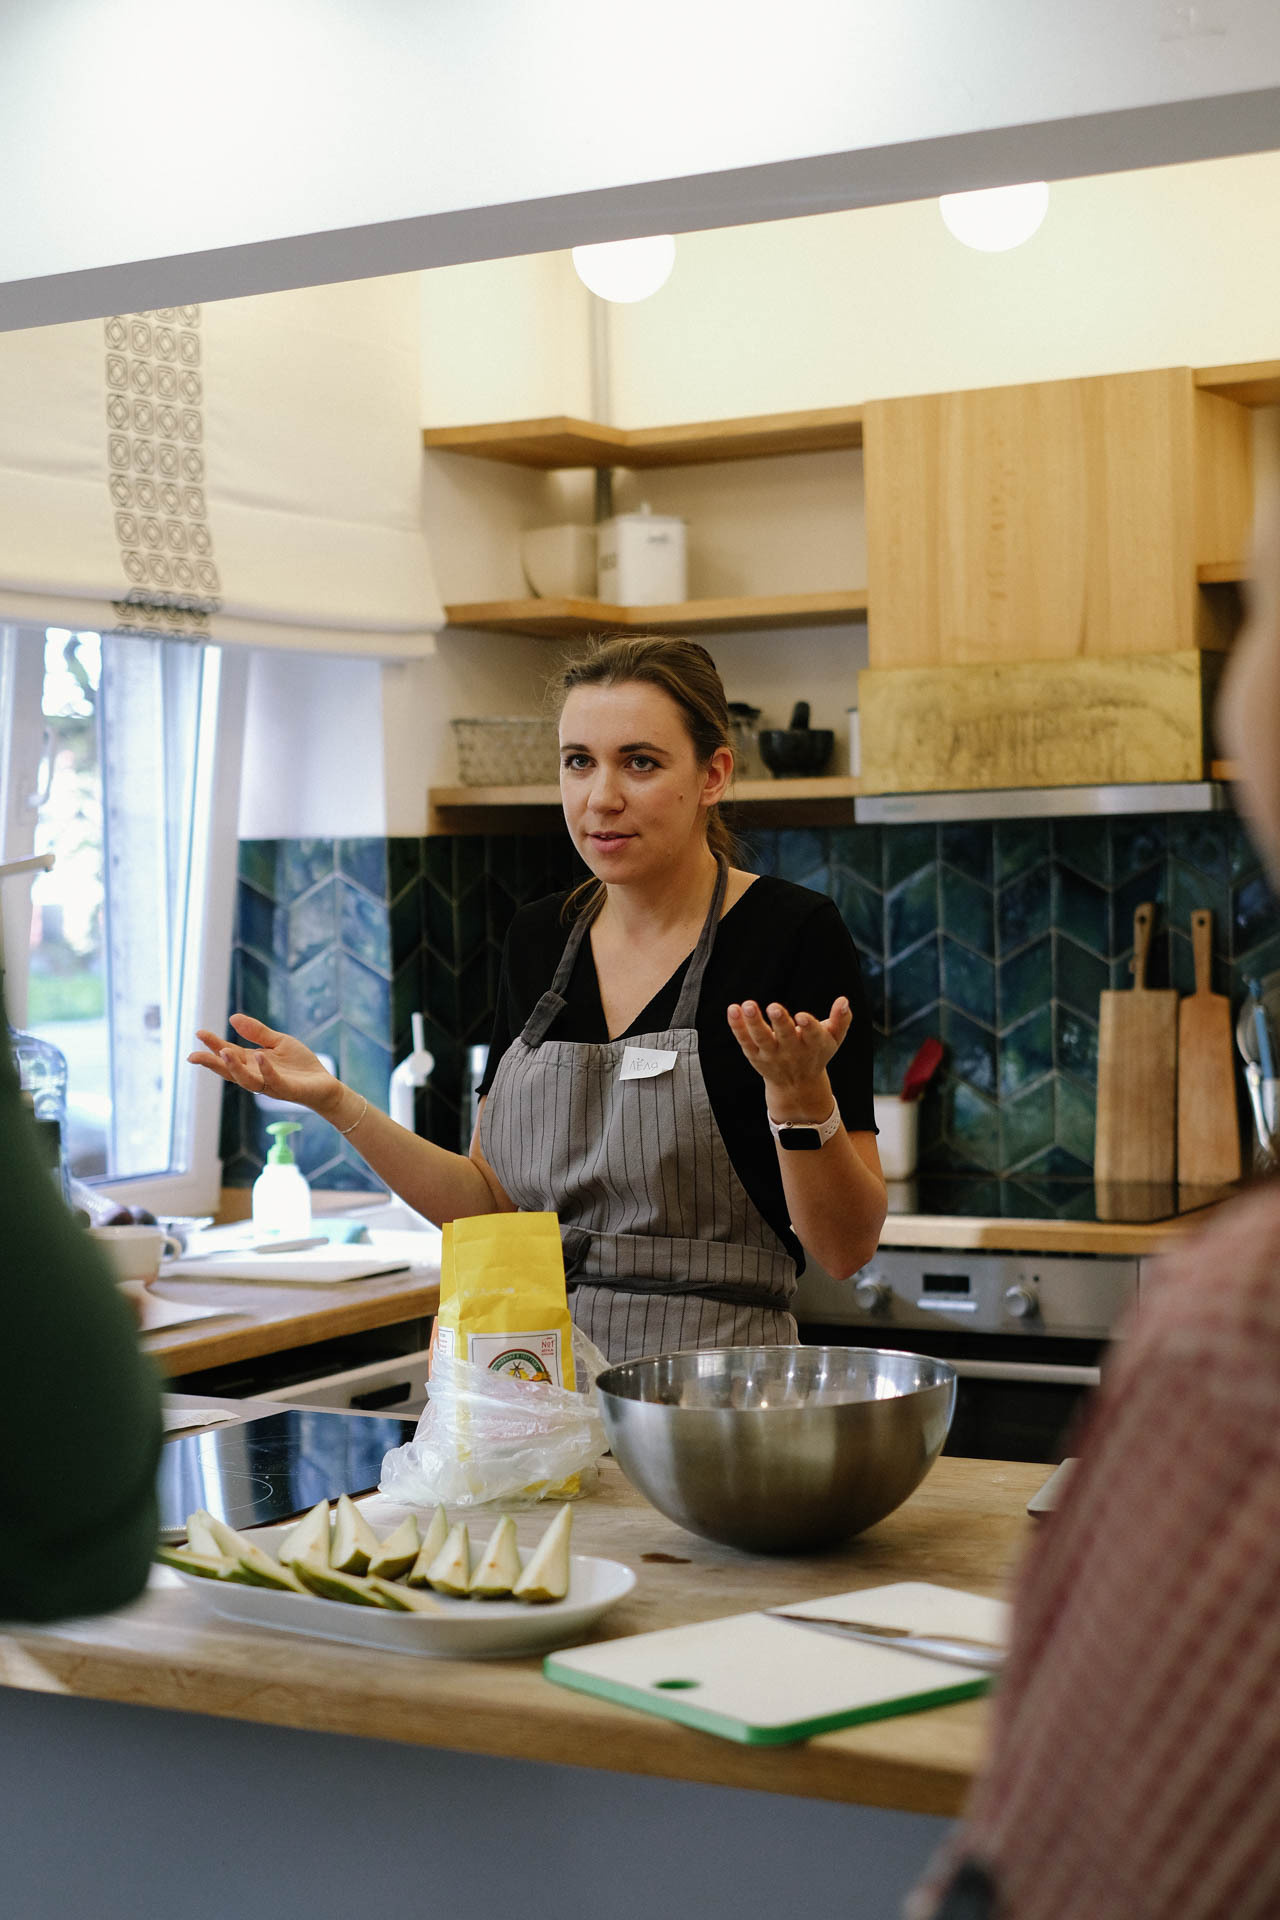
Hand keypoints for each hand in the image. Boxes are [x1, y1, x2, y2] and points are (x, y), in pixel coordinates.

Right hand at [188, 1013, 341, 1118]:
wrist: (324, 1084)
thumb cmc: (299, 1065)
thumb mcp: (278, 1042)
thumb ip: (257, 1032)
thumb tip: (233, 1017)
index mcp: (253, 1063)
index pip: (228, 1054)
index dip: (213, 1045)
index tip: (198, 1033)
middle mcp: (257, 1075)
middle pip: (229, 1071)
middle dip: (212, 1063)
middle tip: (193, 1056)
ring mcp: (271, 1084)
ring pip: (247, 1080)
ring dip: (234, 1068)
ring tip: (224, 1052)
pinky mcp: (287, 1089)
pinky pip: (274, 1081)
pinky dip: (265, 1070)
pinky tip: (259, 1056)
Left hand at [726, 996, 851, 1115]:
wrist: (797, 1086)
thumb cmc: (817, 1053)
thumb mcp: (833, 1039)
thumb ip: (841, 1020)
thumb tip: (844, 1000)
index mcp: (813, 1045)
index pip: (813, 1036)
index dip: (809, 1026)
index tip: (802, 1016)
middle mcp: (791, 1051)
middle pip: (785, 1036)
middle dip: (780, 1022)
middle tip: (773, 1007)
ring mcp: (771, 1054)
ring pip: (761, 1038)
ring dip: (754, 1022)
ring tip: (748, 1005)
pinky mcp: (754, 1054)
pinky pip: (744, 1040)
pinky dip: (737, 1026)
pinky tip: (733, 1009)